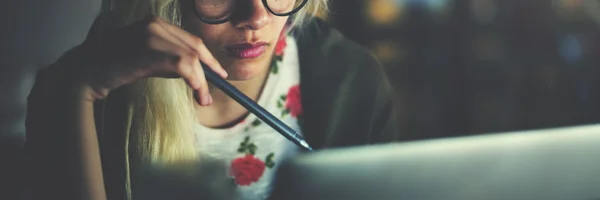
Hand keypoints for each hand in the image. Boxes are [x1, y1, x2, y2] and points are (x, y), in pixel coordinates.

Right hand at [74, 16, 226, 104]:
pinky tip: (197, 93)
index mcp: (155, 23)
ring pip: (192, 57)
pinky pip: (183, 65)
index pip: (190, 39)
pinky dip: (195, 81)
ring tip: (203, 99)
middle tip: (217, 87)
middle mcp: (155, 24)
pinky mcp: (149, 50)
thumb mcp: (147, 59)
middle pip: (195, 46)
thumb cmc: (115, 68)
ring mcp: (152, 35)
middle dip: (210, 68)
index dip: (208, 57)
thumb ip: (169, 60)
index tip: (218, 72)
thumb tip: (197, 74)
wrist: (85, 72)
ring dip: (202, 80)